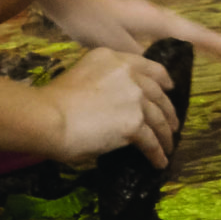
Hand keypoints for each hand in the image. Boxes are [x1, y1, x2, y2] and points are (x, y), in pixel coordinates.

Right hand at [43, 47, 176, 167]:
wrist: (48, 116)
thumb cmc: (53, 100)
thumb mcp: (81, 76)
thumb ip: (103, 83)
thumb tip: (113, 103)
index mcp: (112, 58)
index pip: (148, 66)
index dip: (163, 79)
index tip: (169, 87)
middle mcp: (128, 73)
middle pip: (158, 93)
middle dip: (168, 110)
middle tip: (172, 123)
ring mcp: (134, 97)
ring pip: (158, 118)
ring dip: (166, 134)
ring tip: (168, 146)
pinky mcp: (134, 123)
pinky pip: (151, 140)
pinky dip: (157, 153)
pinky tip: (159, 162)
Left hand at [45, 0, 220, 64]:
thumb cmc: (91, 19)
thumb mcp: (117, 46)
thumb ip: (140, 60)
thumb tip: (158, 75)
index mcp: (158, 21)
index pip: (198, 37)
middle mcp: (158, 15)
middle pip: (197, 31)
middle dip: (219, 44)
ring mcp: (147, 14)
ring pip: (183, 31)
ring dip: (202, 42)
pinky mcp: (136, 18)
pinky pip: (169, 32)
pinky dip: (183, 41)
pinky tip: (177, 51)